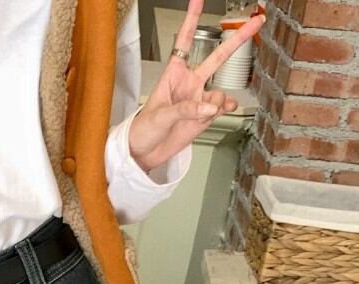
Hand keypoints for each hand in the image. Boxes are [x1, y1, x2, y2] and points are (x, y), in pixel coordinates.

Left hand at [128, 0, 264, 173]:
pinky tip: (219, 111)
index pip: (184, 41)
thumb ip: (186, 109)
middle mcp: (189, 83)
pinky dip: (223, 109)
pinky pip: (222, 107)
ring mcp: (199, 98)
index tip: (198, 0)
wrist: (145, 152)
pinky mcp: (205, 115)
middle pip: (218, 56)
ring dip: (217, 101)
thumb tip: (210, 106)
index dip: (191, 19)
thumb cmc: (143, 129)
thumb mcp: (160, 115)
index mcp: (173, 74)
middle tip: (256, 21)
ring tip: (204, 113)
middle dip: (238, 39)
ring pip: (221, 91)